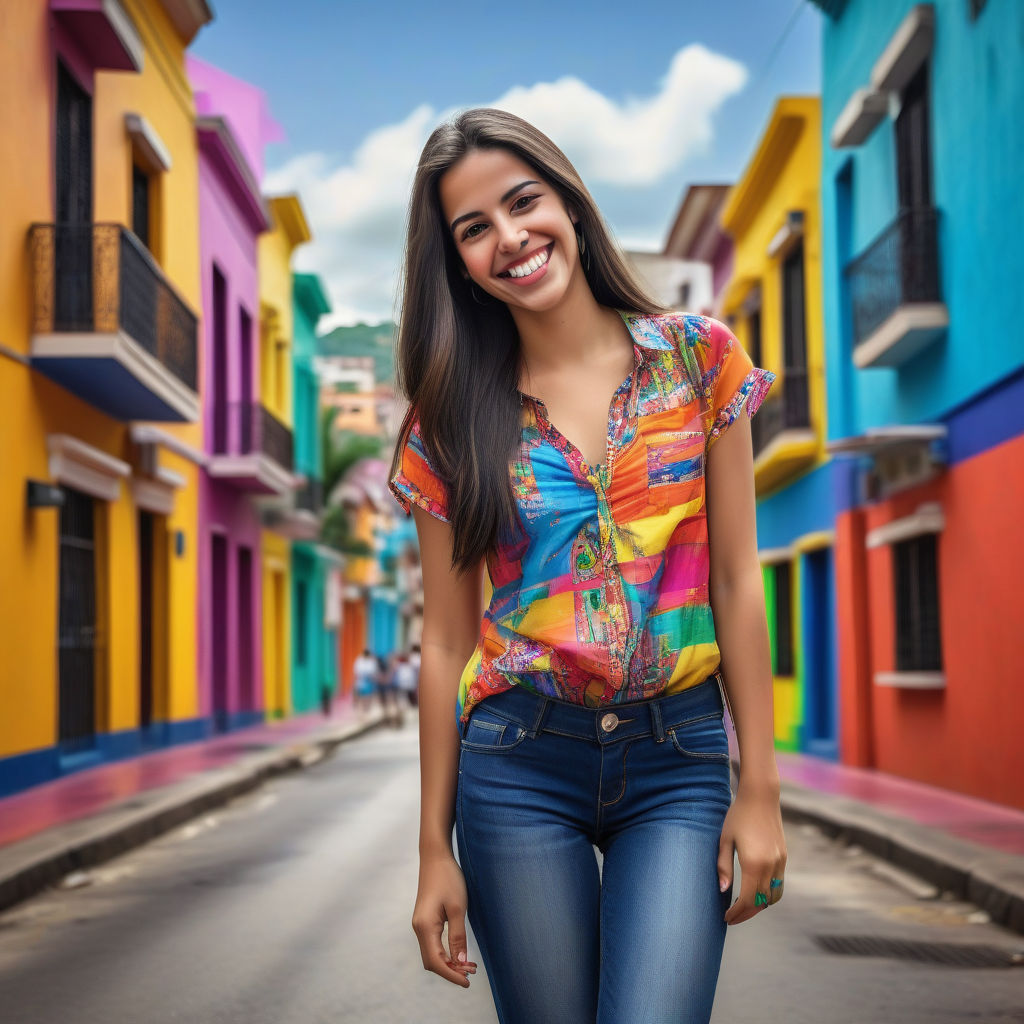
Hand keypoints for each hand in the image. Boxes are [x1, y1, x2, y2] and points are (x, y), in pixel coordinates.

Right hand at [411, 852, 478, 986]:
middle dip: (450, 971)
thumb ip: (458, 936)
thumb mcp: (458, 908)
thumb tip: (461, 962)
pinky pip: (432, 944)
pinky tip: (458, 952)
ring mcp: (420, 924)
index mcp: (425, 927)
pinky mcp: (424, 920)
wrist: (435, 857)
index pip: (436, 961)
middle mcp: (418, 928)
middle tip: (472, 973)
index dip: (451, 975)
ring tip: (469, 965)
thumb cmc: (448, 879)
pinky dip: (445, 952)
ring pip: (432, 954)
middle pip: (432, 961)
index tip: (468, 982)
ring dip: (448, 962)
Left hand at [717, 786, 786, 925]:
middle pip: (761, 902)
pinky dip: (769, 894)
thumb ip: (723, 866)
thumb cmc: (738, 816)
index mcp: (754, 863)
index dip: (737, 912)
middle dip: (746, 913)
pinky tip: (756, 892)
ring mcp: (780, 862)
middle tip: (732, 917)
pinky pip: (779, 884)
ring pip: (773, 896)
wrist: (761, 797)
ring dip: (760, 906)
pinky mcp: (784, 857)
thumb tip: (723, 890)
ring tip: (744, 907)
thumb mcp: (725, 840)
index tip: (726, 917)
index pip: (747, 900)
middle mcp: (770, 866)